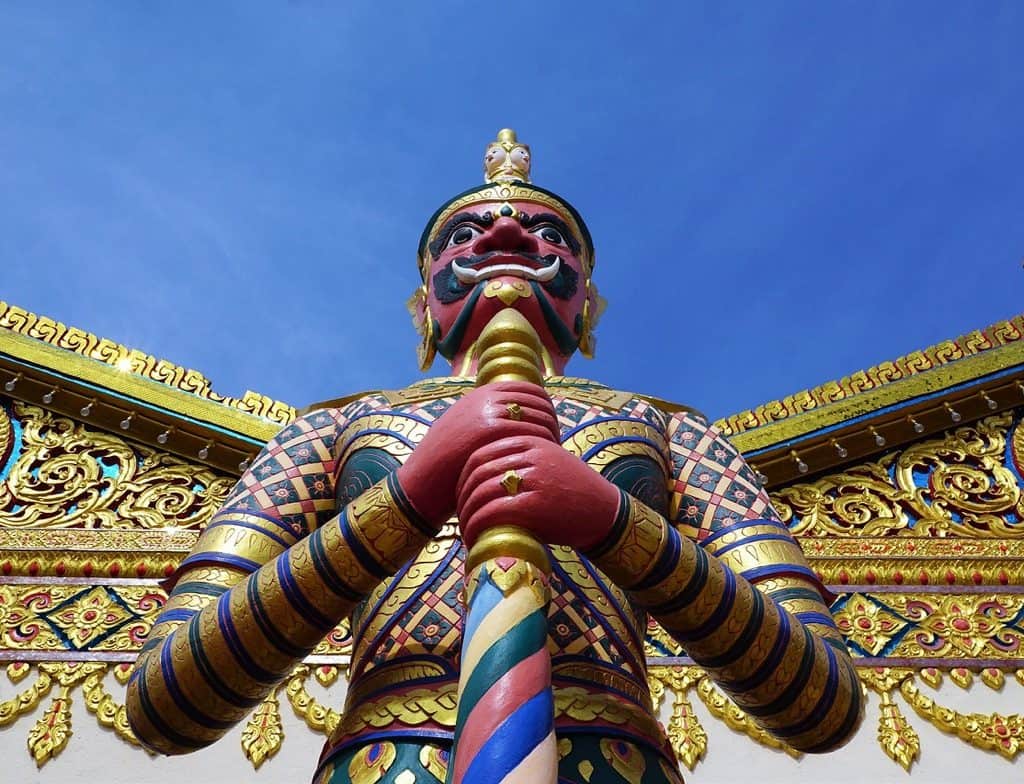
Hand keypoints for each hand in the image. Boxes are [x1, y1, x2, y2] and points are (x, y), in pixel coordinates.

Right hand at [396, 382, 558, 528]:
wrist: (423, 483)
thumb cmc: (444, 465)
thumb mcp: (462, 431)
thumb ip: (484, 419)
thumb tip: (510, 418)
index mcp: (481, 394)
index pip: (529, 389)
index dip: (546, 406)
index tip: (551, 425)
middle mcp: (486, 399)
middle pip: (538, 402)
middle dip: (552, 421)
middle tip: (556, 440)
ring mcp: (489, 413)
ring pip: (539, 417)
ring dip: (552, 434)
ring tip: (554, 452)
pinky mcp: (492, 432)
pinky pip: (533, 433)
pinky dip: (546, 445)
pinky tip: (547, 460)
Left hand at [455, 435, 621, 550]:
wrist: (604, 512)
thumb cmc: (573, 491)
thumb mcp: (548, 462)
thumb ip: (520, 461)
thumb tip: (481, 476)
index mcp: (531, 441)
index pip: (481, 453)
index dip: (464, 476)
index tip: (460, 496)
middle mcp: (530, 456)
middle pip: (477, 473)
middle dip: (462, 497)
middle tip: (459, 517)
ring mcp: (533, 479)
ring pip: (481, 493)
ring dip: (467, 516)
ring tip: (466, 531)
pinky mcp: (534, 505)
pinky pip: (493, 513)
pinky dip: (478, 527)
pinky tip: (475, 539)